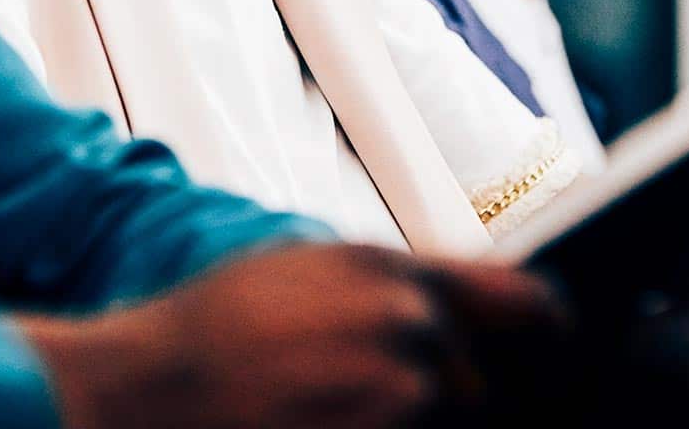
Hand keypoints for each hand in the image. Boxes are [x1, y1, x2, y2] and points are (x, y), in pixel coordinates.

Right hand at [18, 241, 566, 428]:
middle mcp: (412, 329)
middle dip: (446, 409)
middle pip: (482, 392)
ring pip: (448, 424)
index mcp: (397, 274)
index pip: (530, 306)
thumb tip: (459, 317)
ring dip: (406, 426)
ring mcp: (399, 398)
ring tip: (323, 411)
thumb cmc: (212, 338)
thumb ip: (395, 290)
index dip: (547, 340)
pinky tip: (318, 422)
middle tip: (364, 402)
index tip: (550, 359)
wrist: (138, 394)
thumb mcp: (306, 274)